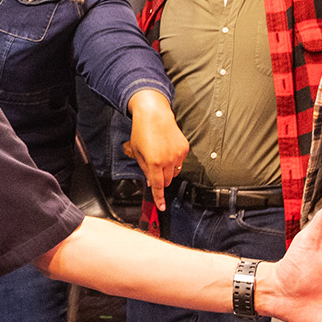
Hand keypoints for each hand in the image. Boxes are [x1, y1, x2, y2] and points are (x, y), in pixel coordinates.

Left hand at [123, 89, 187, 210]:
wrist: (154, 114)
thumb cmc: (141, 132)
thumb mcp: (137, 152)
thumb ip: (144, 169)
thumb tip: (151, 182)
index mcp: (154, 162)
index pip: (158, 186)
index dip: (159, 198)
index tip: (162, 207)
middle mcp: (168, 160)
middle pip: (166, 181)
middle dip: (160, 180)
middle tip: (153, 169)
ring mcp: (178, 154)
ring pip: (174, 172)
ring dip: (167, 171)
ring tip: (159, 156)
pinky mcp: (185, 149)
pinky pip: (180, 162)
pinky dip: (173, 161)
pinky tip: (166, 149)